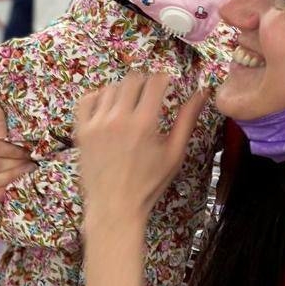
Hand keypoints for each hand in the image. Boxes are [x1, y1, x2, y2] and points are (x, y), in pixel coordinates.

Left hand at [76, 73, 207, 223]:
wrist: (115, 206)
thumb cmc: (149, 184)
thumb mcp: (174, 154)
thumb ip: (187, 120)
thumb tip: (202, 94)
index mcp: (144, 123)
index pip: (154, 82)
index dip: (164, 79)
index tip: (166, 84)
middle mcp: (118, 119)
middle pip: (132, 80)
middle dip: (144, 82)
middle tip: (149, 94)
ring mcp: (96, 124)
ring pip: (110, 88)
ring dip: (123, 90)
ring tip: (130, 104)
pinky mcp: (81, 131)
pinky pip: (87, 100)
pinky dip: (98, 97)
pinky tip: (108, 106)